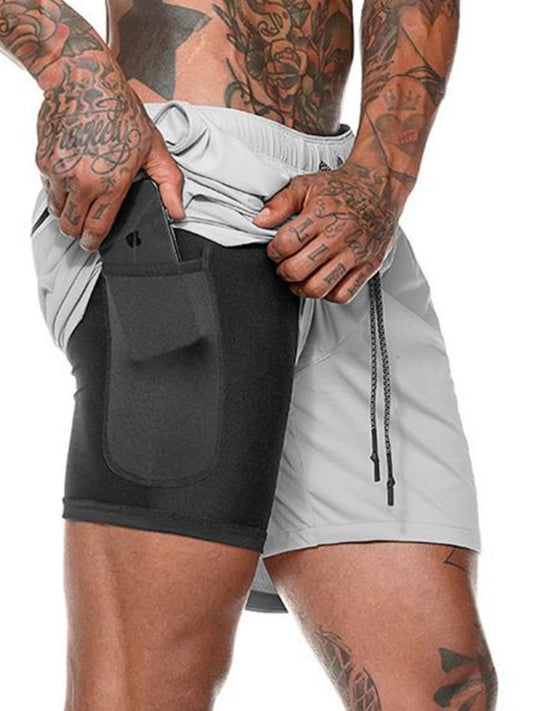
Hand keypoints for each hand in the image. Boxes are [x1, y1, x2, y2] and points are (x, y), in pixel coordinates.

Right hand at [36, 56, 184, 251]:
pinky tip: (69, 177)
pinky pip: (47, 186)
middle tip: (82, 229)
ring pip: (56, 209)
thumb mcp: (155, 149)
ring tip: (77, 203)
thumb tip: (178, 213)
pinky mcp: (43, 159)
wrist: (85, 81)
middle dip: (76, 232)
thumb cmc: (121, 112)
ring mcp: (58, 171)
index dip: (93, 242)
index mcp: (110, 184)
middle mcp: (81, 181)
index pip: (96, 229)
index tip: (91, 245)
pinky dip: (55, 188)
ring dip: (65, 211)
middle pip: (70, 226)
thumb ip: (169, 185)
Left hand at [253, 161, 401, 303]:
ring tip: (299, 279)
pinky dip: (328, 295)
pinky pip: (344, 294)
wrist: (380, 186)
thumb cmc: (343, 187)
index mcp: (322, 214)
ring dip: (301, 288)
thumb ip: (280, 203)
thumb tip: (260, 221)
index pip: (286, 243)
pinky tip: (322, 282)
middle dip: (284, 271)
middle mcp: (340, 235)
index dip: (274, 251)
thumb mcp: (307, 185)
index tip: (275, 250)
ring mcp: (356, 253)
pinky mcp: (369, 265)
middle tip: (285, 266)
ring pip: (319, 287)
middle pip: (299, 269)